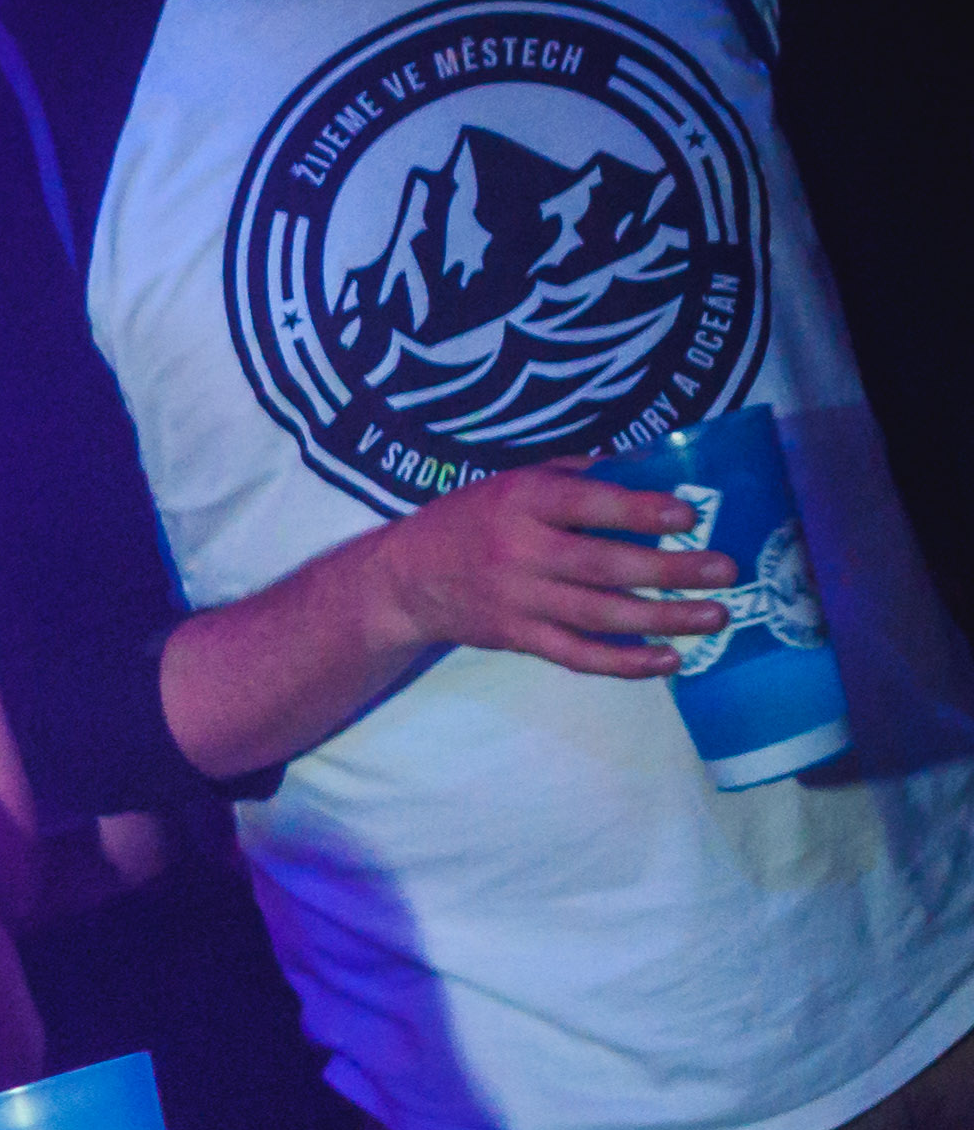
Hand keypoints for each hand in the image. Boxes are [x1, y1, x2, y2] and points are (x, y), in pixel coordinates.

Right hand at [350, 463, 728, 678]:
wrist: (405, 579)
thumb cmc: (471, 519)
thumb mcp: (513, 480)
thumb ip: (575, 475)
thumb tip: (647, 467)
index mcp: (521, 501)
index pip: (588, 505)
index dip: (639, 512)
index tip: (689, 516)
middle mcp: (519, 552)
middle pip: (604, 566)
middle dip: (670, 570)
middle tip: (725, 571)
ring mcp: (518, 601)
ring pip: (599, 614)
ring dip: (662, 618)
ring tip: (715, 616)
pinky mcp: (517, 637)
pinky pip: (577, 654)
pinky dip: (624, 662)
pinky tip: (668, 660)